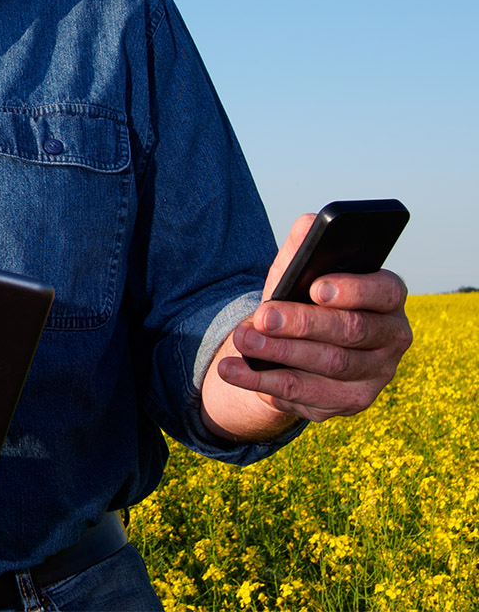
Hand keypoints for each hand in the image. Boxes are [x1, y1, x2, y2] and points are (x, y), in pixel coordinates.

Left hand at [217, 215, 412, 423]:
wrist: (293, 344)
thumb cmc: (301, 296)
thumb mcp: (300, 269)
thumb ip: (307, 244)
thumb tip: (309, 224)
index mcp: (387, 297)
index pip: (384, 291)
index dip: (353, 290)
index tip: (315, 287)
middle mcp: (391, 337)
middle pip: (350, 332)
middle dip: (302, 324)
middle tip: (263, 317)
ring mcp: (375, 375)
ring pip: (328, 366)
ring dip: (279, 354)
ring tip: (242, 341)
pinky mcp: (350, 402)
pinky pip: (307, 395)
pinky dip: (265, 382)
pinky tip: (234, 371)